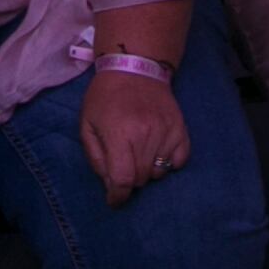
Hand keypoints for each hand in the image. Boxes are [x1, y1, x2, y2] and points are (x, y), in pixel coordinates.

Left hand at [79, 64, 193, 205]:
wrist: (135, 67)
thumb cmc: (105, 97)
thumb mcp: (87, 125)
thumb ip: (96, 157)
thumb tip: (110, 184)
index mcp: (120, 134)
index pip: (124, 179)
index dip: (118, 196)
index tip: (114, 200)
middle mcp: (146, 135)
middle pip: (142, 178)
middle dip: (130, 179)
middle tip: (123, 165)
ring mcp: (167, 132)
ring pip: (160, 172)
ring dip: (147, 171)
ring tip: (138, 154)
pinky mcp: (181, 129)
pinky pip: (179, 161)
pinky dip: (168, 163)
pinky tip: (156, 152)